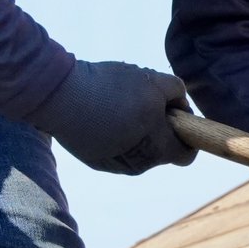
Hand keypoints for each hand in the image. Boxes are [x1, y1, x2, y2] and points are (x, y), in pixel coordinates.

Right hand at [30, 61, 197, 174]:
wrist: (60, 97)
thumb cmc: (111, 89)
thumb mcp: (152, 81)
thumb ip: (177, 92)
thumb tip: (181, 105)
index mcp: (158, 149)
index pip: (187, 155)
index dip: (188, 134)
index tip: (178, 116)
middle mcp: (139, 165)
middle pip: (160, 148)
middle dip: (158, 126)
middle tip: (143, 99)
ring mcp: (114, 166)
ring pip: (138, 147)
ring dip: (136, 128)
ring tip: (117, 102)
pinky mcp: (94, 160)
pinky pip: (115, 148)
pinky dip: (114, 131)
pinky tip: (101, 111)